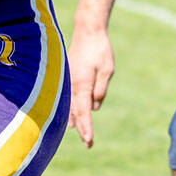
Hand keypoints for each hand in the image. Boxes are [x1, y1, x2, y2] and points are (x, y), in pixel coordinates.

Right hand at [67, 25, 113, 147]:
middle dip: (81, 128)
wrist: (87, 31)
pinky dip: (70, 108)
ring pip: (70, 105)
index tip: (89, 141)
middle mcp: (72, 85)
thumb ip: (101, 89)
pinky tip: (72, 115)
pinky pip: (68, 97)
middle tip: (88, 144)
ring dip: (74, 119)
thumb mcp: (107, 70)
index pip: (84, 112)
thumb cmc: (99, 50)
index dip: (86, 128)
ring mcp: (68, 80)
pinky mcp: (69, 76)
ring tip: (78, 132)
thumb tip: (95, 106)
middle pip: (75, 112)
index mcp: (82, 84)